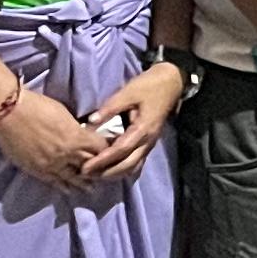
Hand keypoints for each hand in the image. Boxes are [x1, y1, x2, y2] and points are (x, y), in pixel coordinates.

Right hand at [0, 77, 105, 188]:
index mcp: (75, 138)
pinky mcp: (36, 170)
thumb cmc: (37, 106)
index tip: (112, 152)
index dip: (107, 150)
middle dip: (98, 170)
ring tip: (92, 189)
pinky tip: (69, 190)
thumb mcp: (64, 114)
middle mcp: (66, 155)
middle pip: (89, 166)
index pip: (100, 149)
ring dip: (83, 183)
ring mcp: (50, 165)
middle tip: (106, 174)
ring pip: (72, 178)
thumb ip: (75, 129)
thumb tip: (82, 136)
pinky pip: (54, 182)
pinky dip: (63, 186)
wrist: (9, 113)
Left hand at [78, 62, 185, 185]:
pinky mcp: (148, 143)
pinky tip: (109, 168)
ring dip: (114, 173)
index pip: (121, 150)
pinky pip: (136, 162)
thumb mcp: (128, 92)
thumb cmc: (149, 86)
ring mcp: (150, 144)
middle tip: (86, 174)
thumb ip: (110, 108)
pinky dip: (122, 169)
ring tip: (95, 174)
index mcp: (143, 129)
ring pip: (133, 167)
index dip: (103, 160)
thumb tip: (90, 121)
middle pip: (127, 165)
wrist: (171, 83)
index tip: (85, 166)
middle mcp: (148, 141)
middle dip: (106, 173)